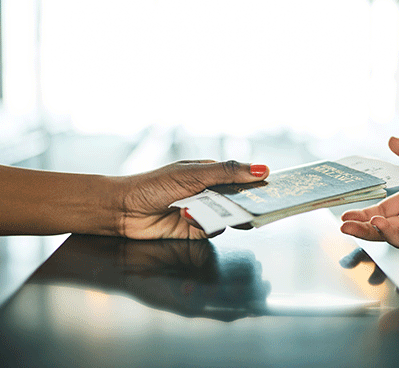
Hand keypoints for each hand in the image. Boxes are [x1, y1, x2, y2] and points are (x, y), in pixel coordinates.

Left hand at [118, 160, 268, 239]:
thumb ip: (228, 173)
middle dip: (247, 204)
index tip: (275, 189)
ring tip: (213, 211)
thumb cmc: (153, 185)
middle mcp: (209, 193)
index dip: (258, 183)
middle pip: (239, 200)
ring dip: (222, 215)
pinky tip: (187, 217)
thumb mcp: (194, 174)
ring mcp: (203, 212)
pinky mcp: (195, 231)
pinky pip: (212, 230)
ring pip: (228, 217)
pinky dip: (205, 225)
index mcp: (211, 173)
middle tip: (258, 209)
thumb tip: (262, 168)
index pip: (242, 178)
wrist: (122, 210)